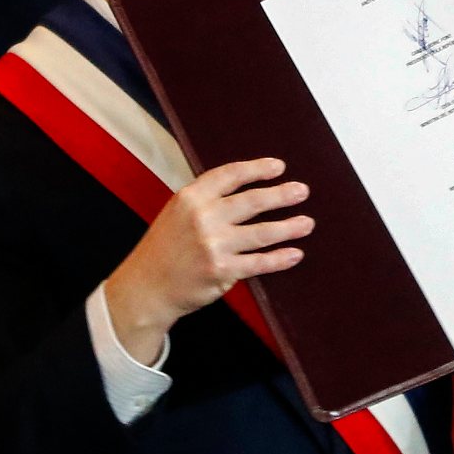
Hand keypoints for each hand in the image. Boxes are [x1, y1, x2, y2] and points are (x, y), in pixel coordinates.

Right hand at [105, 158, 312, 363]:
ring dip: (289, 227)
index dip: (258, 169)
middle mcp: (203, 218)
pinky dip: (280, 258)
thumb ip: (207, 199)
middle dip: (281, 195)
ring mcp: (213, 245)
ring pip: (262, 232)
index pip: (231, 175)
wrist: (147, 287)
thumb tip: (249, 186)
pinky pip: (259, 262)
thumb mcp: (177, 212)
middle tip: (302, 191)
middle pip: (252, 201)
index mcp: (191, 197)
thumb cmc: (165, 248)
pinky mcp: (221, 271)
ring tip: (307, 223)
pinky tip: (295, 254)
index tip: (279, 167)